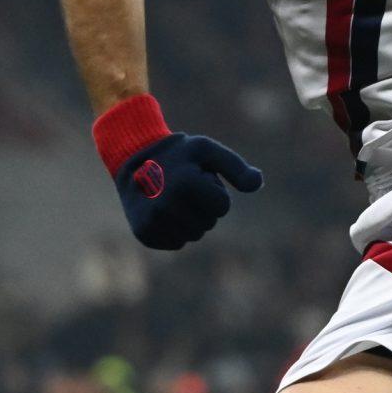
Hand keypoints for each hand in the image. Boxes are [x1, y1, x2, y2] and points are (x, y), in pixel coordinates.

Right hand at [114, 131, 263, 249]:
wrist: (134, 158)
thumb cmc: (178, 154)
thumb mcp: (207, 150)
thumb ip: (237, 168)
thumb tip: (257, 184)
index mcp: (186, 183)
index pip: (222, 206)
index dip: (214, 190)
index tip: (197, 177)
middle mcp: (167, 205)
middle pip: (209, 223)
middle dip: (202, 206)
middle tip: (183, 186)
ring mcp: (154, 222)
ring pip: (193, 235)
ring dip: (190, 219)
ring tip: (172, 196)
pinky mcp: (145, 234)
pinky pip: (176, 242)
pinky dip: (175, 229)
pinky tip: (163, 210)